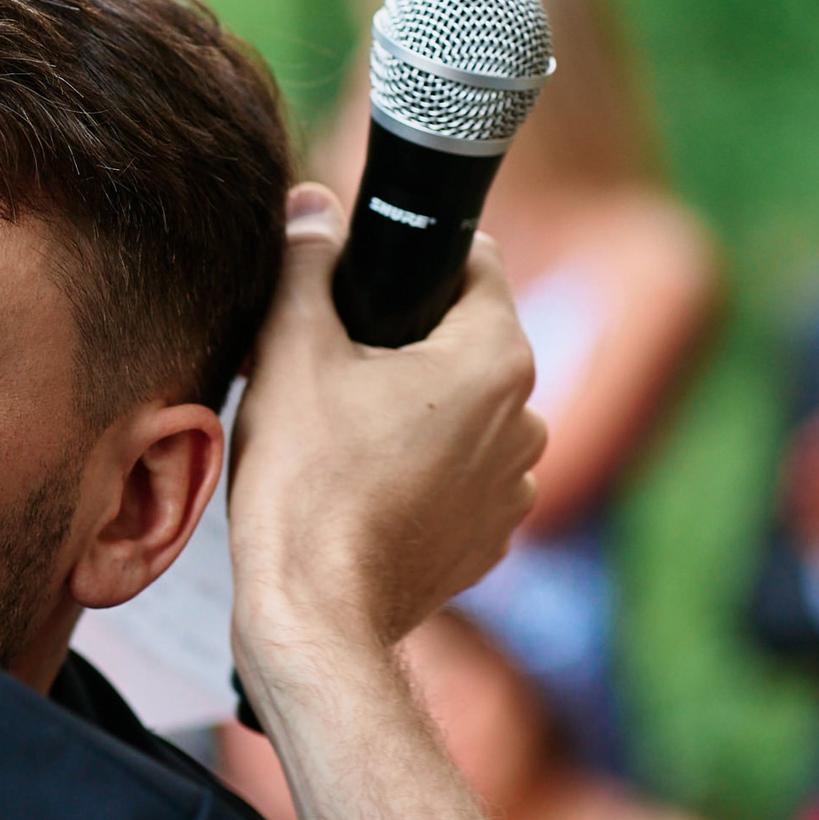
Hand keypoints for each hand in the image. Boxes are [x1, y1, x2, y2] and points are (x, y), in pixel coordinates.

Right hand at [229, 186, 544, 670]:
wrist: (313, 612)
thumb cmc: (305, 481)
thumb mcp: (291, 350)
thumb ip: (306, 263)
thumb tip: (313, 207)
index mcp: (495, 357)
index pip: (474, 263)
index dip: (411, 261)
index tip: (360, 284)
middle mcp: (527, 419)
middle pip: (466, 341)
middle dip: (407, 343)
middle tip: (332, 368)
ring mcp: (515, 486)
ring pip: (464, 412)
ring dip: (416, 412)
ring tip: (342, 437)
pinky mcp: (490, 539)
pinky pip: (461, 477)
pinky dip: (421, 474)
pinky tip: (363, 488)